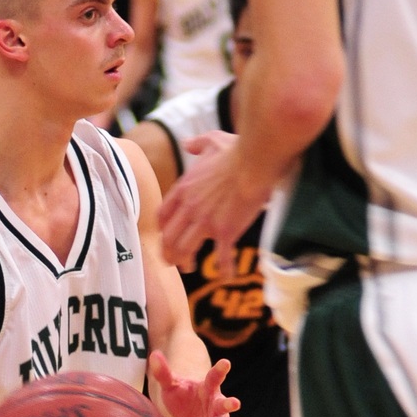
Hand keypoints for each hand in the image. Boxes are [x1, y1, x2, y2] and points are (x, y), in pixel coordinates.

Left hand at [148, 347, 238, 416]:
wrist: (185, 412)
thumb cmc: (180, 394)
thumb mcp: (169, 383)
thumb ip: (163, 372)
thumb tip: (154, 355)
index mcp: (208, 386)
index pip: (215, 376)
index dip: (221, 369)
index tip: (226, 362)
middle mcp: (217, 402)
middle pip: (225, 403)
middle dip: (230, 403)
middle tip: (235, 403)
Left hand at [158, 135, 266, 273]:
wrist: (254, 161)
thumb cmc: (236, 150)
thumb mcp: (211, 141)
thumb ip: (197, 144)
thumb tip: (187, 143)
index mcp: (184, 189)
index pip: (163, 215)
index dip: (162, 229)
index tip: (165, 235)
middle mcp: (190, 208)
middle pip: (168, 238)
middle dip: (168, 252)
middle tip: (172, 260)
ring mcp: (206, 222)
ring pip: (185, 250)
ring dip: (185, 262)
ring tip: (190, 267)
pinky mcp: (225, 231)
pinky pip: (221, 256)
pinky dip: (223, 268)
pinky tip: (227, 275)